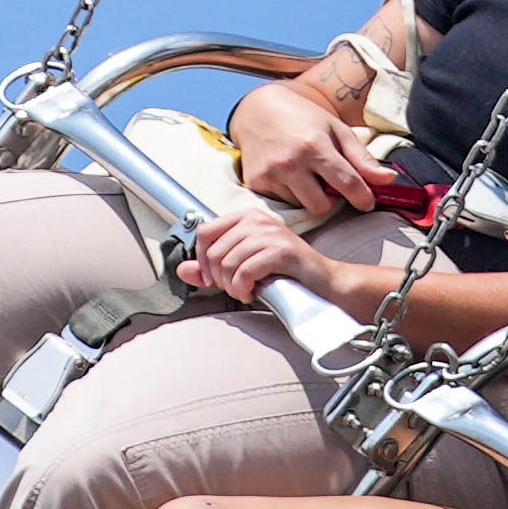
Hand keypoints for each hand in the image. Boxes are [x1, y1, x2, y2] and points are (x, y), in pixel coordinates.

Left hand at [179, 206, 391, 310]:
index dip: (202, 260)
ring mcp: (270, 233)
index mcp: (246, 217)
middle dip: (219, 278)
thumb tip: (182, 269)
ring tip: (247, 290)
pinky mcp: (281, 250)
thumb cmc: (287, 274)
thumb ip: (212, 268)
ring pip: (226, 262)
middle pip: (213, 251)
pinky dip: (244, 288)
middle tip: (236, 287)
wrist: (325, 283)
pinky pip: (244, 271)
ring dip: (232, 286)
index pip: (204, 231)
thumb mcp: (244, 268)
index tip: (213, 278)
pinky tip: (254, 291)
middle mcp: (257, 219)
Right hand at [223, 80, 379, 219]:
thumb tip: (390, 180)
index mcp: (315, 146)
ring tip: (306, 176)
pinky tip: (288, 176)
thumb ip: (362, 158)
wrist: (258, 110)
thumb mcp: (336, 130)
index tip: (367, 203)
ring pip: (302, 206)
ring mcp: (271, 174)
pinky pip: (282, 203)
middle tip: (330, 185)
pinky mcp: (255, 183)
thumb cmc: (304, 119)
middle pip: (322, 206)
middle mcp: (291, 162)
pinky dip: (290, 194)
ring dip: (309, 197)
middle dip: (331, 201)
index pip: (347, 183)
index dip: (363, 198)